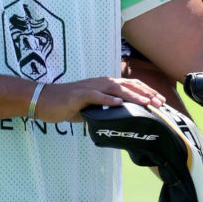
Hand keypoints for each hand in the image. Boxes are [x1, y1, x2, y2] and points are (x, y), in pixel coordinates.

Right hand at [34, 77, 165, 121]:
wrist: (42, 100)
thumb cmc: (65, 104)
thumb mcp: (89, 107)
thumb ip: (104, 110)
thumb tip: (120, 118)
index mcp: (103, 85)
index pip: (129, 86)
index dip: (146, 91)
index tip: (159, 100)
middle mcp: (99, 83)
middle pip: (127, 85)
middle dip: (145, 93)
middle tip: (160, 102)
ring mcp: (89, 88)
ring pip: (115, 89)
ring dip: (132, 95)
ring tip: (146, 102)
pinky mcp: (78, 95)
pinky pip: (96, 96)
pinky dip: (108, 99)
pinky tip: (120, 103)